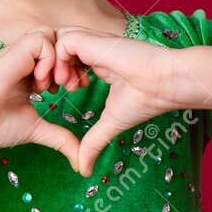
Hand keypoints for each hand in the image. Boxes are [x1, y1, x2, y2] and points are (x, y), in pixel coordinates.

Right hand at [0, 28, 81, 170]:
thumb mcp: (37, 130)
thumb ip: (60, 138)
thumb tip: (80, 161)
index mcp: (29, 72)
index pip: (59, 55)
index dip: (71, 68)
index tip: (71, 90)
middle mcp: (24, 60)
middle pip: (58, 40)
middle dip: (70, 61)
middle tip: (67, 87)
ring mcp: (18, 55)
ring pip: (51, 35)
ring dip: (59, 59)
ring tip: (51, 85)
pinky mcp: (13, 53)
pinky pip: (41, 40)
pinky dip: (48, 59)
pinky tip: (39, 82)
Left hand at [52, 25, 180, 176]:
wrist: (165, 84)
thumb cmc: (145, 99)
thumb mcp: (111, 123)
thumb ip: (94, 142)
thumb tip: (84, 171)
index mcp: (97, 61)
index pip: (63, 58)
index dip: (54, 74)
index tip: (58, 94)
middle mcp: (92, 48)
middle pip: (54, 48)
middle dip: (46, 68)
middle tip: (52, 90)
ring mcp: (92, 43)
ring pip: (55, 42)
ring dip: (51, 65)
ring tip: (61, 87)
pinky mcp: (94, 41)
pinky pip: (62, 42)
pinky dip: (58, 60)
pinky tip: (68, 82)